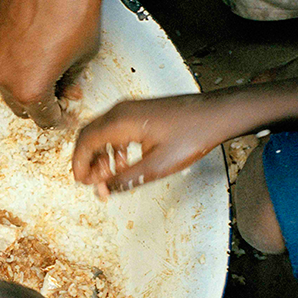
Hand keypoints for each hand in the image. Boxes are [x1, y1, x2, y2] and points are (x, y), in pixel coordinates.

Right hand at [0, 0, 100, 128]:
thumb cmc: (72, 3)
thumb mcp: (84, 53)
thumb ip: (70, 79)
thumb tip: (65, 86)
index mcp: (29, 89)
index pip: (43, 119)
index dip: (60, 115)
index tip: (66, 108)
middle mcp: (3, 78)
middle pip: (21, 106)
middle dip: (42, 100)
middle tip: (62, 87)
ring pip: (8, 85)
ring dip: (26, 82)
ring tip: (50, 65)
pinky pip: (1, 62)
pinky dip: (16, 62)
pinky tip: (35, 48)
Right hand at [71, 94, 223, 191]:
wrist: (218, 114)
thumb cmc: (192, 135)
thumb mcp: (156, 167)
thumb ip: (126, 179)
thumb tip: (103, 189)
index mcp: (120, 122)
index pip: (85, 142)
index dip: (79, 164)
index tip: (80, 181)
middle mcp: (121, 111)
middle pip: (89, 135)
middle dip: (86, 160)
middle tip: (91, 181)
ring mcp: (130, 108)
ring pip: (101, 131)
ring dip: (100, 154)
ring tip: (108, 174)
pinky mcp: (140, 110)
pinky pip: (115, 127)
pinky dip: (112, 146)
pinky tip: (124, 161)